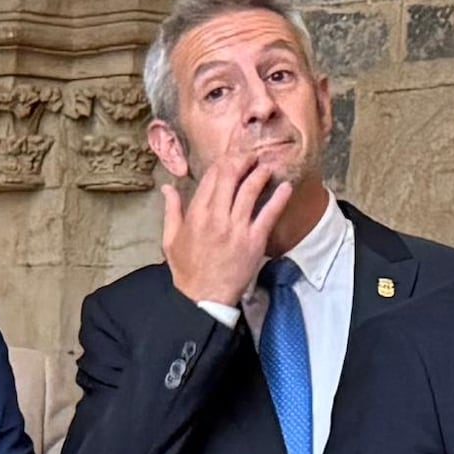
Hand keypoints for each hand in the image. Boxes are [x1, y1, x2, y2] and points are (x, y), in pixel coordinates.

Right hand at [161, 148, 293, 314]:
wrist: (203, 297)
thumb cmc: (187, 270)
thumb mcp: (170, 239)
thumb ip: (171, 210)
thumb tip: (168, 188)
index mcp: (196, 214)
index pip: (211, 177)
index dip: (223, 163)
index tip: (231, 158)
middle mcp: (216, 217)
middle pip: (231, 177)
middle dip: (243, 161)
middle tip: (252, 156)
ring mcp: (236, 228)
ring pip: (250, 190)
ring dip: (261, 173)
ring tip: (267, 166)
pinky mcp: (254, 241)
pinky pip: (269, 214)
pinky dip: (279, 198)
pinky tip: (286, 187)